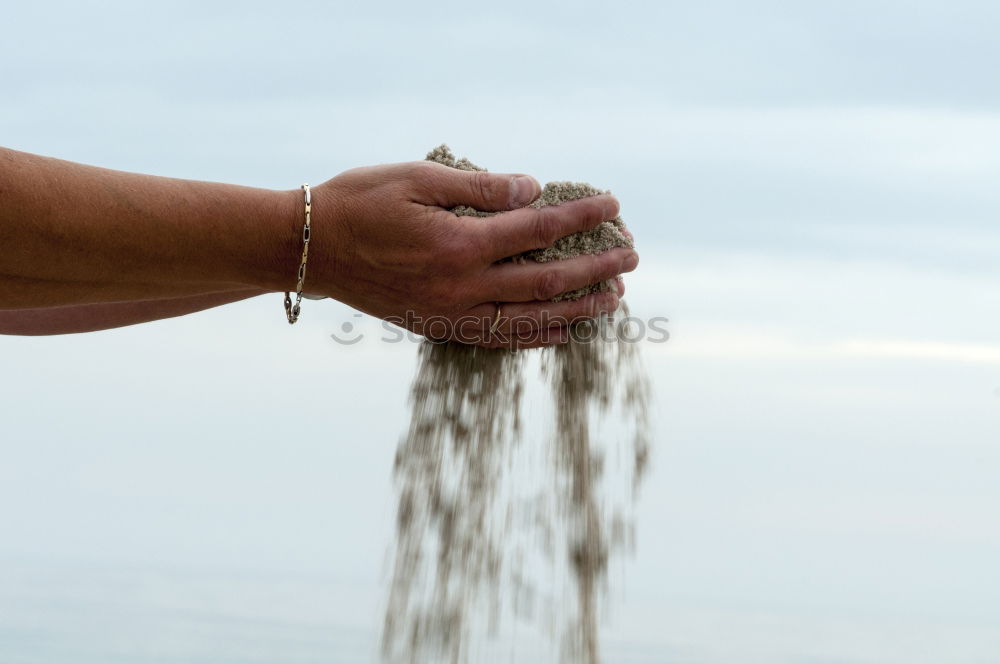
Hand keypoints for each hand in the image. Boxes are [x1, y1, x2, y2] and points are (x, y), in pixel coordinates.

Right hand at [304, 160, 637, 347]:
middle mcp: (461, 287)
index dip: (581, 217)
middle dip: (595, 268)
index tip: (613, 206)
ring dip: (577, 309)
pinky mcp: (438, 328)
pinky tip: (563, 331)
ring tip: (614, 300)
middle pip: (546, 281)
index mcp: (458, 244)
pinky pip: (498, 339)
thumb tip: (533, 190)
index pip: (539, 229)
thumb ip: (480, 188)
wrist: (310, 248)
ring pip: (530, 319)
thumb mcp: (417, 178)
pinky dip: (535, 336)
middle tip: (631, 256)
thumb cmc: (360, 202)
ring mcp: (450, 314)